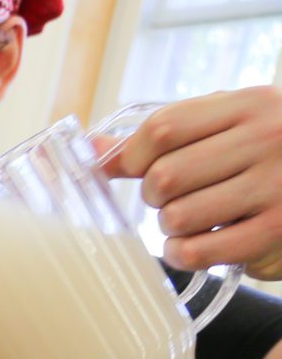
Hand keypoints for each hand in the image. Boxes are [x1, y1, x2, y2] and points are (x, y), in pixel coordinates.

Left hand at [103, 87, 281, 280]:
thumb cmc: (271, 152)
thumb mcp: (231, 125)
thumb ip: (168, 134)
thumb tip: (94, 151)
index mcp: (251, 105)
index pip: (163, 128)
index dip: (133, 156)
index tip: (136, 169)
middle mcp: (268, 139)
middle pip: (165, 176)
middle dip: (155, 196)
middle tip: (174, 197)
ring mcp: (276, 186)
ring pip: (177, 217)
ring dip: (171, 226)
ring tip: (194, 218)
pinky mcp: (277, 230)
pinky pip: (199, 251)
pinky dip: (182, 254)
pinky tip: (192, 245)